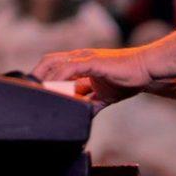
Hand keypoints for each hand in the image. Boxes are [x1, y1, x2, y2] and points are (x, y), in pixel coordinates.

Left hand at [32, 47, 151, 106]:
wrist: (145, 71)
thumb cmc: (128, 80)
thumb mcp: (104, 96)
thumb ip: (90, 104)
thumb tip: (81, 116)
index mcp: (81, 64)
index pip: (55, 67)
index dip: (43, 79)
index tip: (35, 94)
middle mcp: (80, 58)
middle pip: (49, 61)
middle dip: (37, 76)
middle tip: (30, 93)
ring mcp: (85, 58)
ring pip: (56, 63)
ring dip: (45, 78)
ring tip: (38, 94)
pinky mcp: (93, 62)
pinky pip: (71, 68)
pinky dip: (60, 79)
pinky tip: (56, 89)